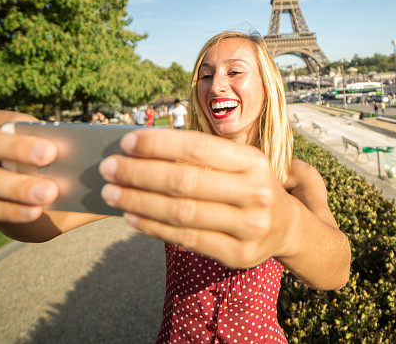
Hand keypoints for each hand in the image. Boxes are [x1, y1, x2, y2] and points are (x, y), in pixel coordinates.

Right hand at [0, 110, 59, 222]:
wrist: (17, 209)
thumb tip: (79, 153)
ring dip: (15, 187)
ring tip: (48, 193)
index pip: (0, 120)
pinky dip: (5, 210)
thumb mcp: (39, 165)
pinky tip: (32, 212)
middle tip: (50, 156)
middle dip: (15, 149)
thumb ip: (51, 157)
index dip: (23, 129)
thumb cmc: (32, 177)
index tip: (51, 141)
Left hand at [99, 129, 297, 268]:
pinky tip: (131, 218)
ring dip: (139, 202)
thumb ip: (201, 157)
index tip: (126, 141)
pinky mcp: (238, 254)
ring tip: (110, 194)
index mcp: (253, 161)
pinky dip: (153, 228)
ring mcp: (249, 226)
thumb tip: (140, 151)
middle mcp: (255, 192)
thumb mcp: (239, 164)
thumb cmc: (249, 186)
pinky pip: (187, 240)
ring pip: (182, 212)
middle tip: (108, 168)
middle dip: (139, 173)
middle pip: (185, 181)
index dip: (159, 143)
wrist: (286, 227)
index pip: (198, 148)